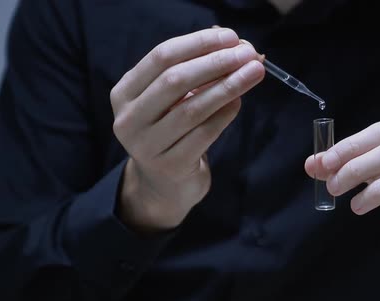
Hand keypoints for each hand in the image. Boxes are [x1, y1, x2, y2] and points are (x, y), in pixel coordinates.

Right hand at [110, 28, 264, 232]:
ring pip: (192, 108)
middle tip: (248, 54)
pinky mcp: (171, 166)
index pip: (161, 57)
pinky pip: (205, 133)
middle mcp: (129, 119)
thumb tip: (236, 47)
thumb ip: (196, 72)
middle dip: (216, 62)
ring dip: (228, 86)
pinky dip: (226, 113)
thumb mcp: (173, 99)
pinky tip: (240, 101)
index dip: (198, 43)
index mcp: (125, 93)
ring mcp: (147, 146)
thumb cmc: (171, 131)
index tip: (230, 37)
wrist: (163, 185)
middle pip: (175, 80)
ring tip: (254, 72)